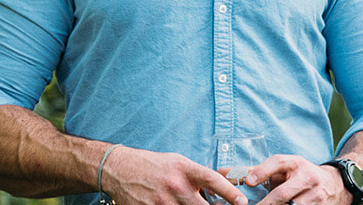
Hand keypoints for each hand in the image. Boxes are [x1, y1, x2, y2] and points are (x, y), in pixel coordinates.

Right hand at [101, 146, 247, 204]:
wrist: (120, 169)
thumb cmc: (155, 165)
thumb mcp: (180, 162)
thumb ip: (202, 174)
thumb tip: (231, 178)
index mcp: (185, 169)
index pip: (212, 180)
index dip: (230, 192)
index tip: (242, 201)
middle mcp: (174, 185)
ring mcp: (160, 201)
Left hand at [244, 155, 348, 204]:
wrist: (334, 184)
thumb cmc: (300, 175)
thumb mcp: (283, 169)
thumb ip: (255, 171)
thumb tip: (223, 172)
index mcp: (296, 163)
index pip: (278, 162)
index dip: (262, 171)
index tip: (248, 182)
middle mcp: (307, 177)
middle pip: (282, 194)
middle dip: (265, 204)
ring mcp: (315, 195)